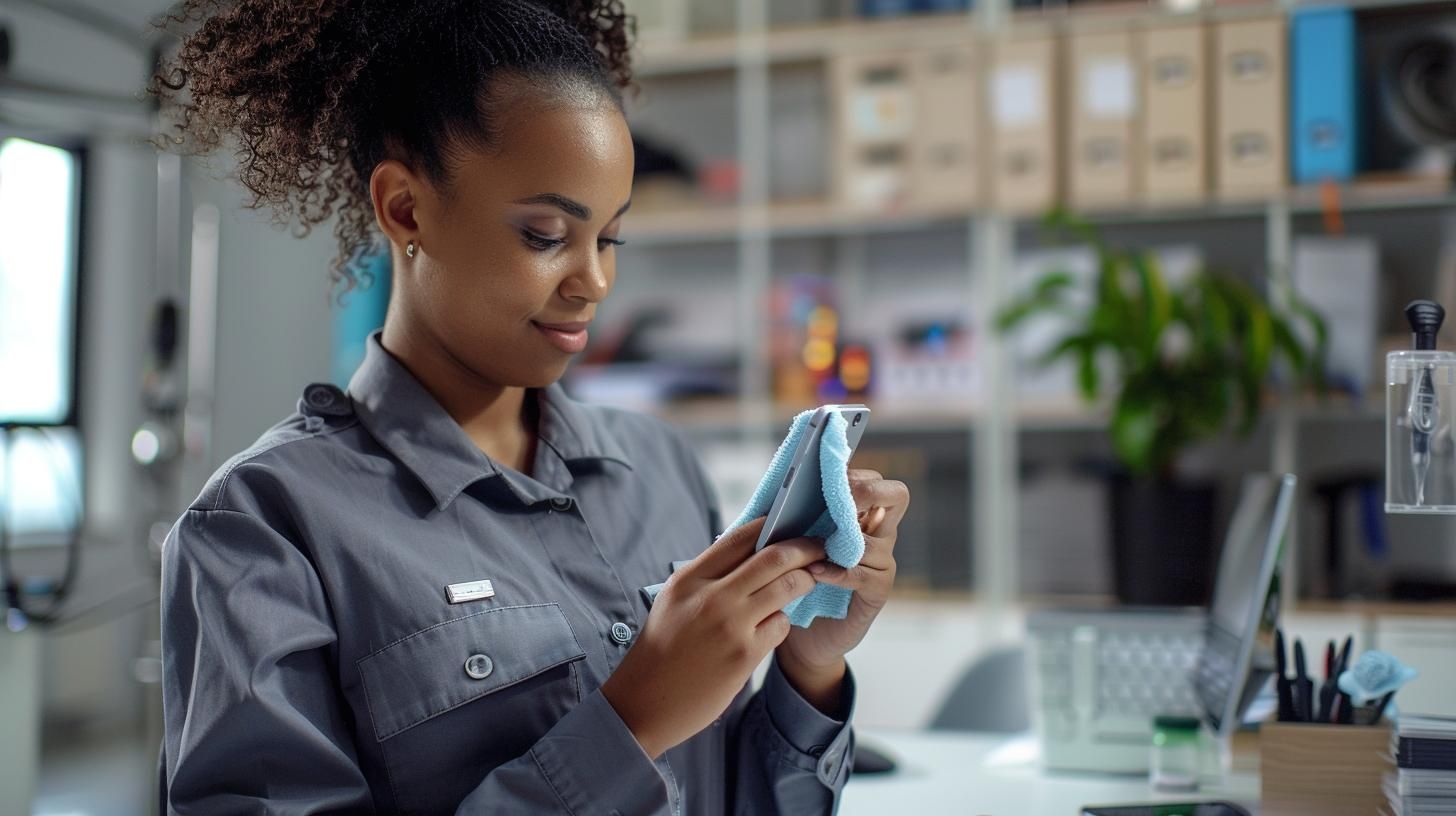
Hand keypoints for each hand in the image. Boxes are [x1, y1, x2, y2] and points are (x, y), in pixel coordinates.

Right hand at [601, 517, 822, 758]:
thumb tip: (751, 551)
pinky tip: (771, 628)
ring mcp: (730, 626)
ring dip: (804, 582)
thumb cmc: (663, 648)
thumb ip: (708, 575)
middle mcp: (711, 596)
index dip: (772, 525)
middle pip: (774, 558)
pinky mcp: (745, 655)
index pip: (740, 537)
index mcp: (690, 578)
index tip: (790, 523)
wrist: (645, 701)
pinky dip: (782, 622)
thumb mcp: (675, 599)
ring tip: (808, 581)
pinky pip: (781, 626)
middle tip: (819, 548)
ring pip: (786, 588)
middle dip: (804, 548)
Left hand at [776, 469, 908, 707]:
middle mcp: (878, 533)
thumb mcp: (791, 542)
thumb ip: (794, 516)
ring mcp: (882, 562)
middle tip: (840, 501)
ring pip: (876, 538)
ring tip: (812, 549)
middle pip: (896, 495)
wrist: (801, 634)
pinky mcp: (878, 591)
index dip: (856, 473)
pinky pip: (864, 573)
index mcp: (859, 513)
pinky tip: (815, 573)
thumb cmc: (794, 578)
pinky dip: (837, 572)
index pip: (873, 479)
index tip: (828, 477)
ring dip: (842, 540)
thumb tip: (779, 490)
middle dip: (867, 492)